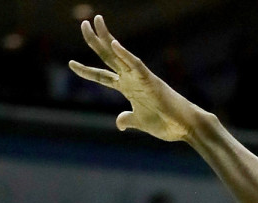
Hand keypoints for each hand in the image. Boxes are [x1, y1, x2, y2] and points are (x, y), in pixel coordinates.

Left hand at [69, 15, 205, 141]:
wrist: (186, 127)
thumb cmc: (167, 124)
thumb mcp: (141, 122)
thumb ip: (128, 119)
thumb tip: (119, 123)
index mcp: (128, 88)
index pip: (102, 77)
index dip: (86, 71)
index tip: (71, 64)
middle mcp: (132, 79)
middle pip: (108, 57)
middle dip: (94, 41)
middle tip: (83, 23)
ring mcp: (140, 78)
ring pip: (119, 54)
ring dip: (106, 38)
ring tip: (94, 21)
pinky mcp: (151, 80)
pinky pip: (136, 65)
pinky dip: (125, 55)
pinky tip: (114, 44)